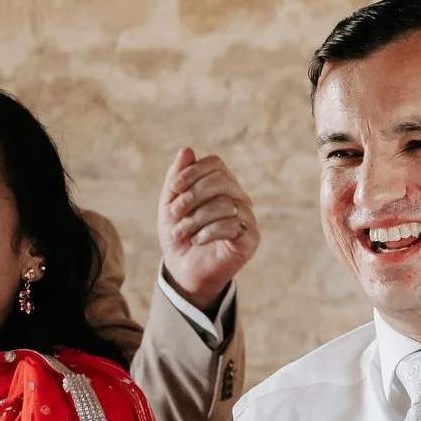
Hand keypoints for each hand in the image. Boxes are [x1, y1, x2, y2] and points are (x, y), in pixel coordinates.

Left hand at [158, 147, 259, 311]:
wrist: (184, 271)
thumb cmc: (179, 235)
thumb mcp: (170, 204)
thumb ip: (177, 178)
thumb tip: (187, 150)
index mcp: (222, 186)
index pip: (216, 164)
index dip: (193, 172)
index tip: (174, 189)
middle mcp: (239, 198)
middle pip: (222, 180)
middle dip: (193, 195)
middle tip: (174, 212)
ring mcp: (247, 218)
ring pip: (224, 204)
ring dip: (195, 218)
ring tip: (180, 232)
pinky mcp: (251, 239)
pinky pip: (233, 225)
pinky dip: (209, 231)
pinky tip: (197, 240)